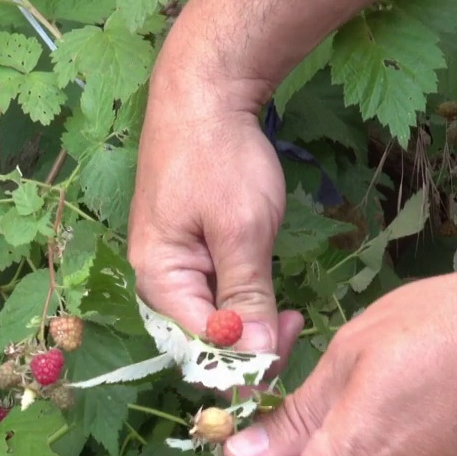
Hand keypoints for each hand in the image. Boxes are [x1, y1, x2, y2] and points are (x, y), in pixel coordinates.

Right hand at [127, 93, 302, 358]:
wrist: (204, 94)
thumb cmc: (218, 158)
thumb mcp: (241, 230)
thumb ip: (248, 296)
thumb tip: (257, 358)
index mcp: (158, 281)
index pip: (199, 348)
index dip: (243, 361)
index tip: (290, 343)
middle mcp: (158, 283)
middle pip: (202, 341)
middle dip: (251, 346)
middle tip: (298, 325)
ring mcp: (174, 269)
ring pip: (214, 322)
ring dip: (254, 327)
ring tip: (294, 316)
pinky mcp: (192, 255)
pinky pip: (217, 297)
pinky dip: (247, 304)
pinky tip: (276, 300)